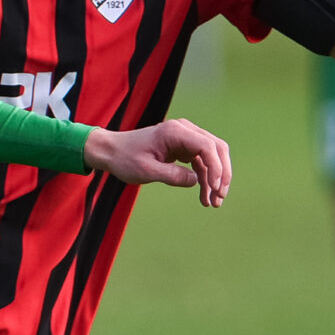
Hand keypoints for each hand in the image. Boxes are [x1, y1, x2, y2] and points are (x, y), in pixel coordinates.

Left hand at [83, 118, 231, 206]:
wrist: (112, 151)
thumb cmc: (125, 158)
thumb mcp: (146, 171)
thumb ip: (172, 175)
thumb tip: (197, 181)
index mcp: (175, 132)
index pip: (207, 146)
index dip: (216, 167)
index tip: (215, 188)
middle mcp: (184, 130)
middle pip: (216, 149)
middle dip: (222, 174)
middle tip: (220, 197)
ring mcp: (186, 138)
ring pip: (212, 157)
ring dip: (215, 180)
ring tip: (213, 203)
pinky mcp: (184, 148)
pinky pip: (202, 162)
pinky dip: (205, 179)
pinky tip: (204, 196)